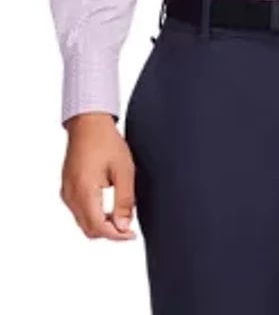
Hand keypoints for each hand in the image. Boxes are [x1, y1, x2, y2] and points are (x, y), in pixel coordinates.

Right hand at [60, 112, 136, 240]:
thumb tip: (123, 227)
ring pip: (82, 222)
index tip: (131, 234)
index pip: (98, 227)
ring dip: (100, 225)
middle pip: (88, 229)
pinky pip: (78, 211)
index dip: (116, 236)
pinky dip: (92, 215)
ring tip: (120, 215)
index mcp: (84, 190)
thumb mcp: (124, 170)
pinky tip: (107, 207)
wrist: (89, 123)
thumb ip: (124, 201)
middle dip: (109, 232)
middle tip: (128, 227)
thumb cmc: (106, 141)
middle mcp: (71, 195)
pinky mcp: (66, 188)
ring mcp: (66, 192)